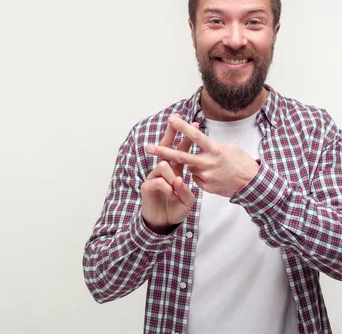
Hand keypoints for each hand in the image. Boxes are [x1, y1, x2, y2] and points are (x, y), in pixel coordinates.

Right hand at [140, 114, 197, 233]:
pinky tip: (171, 194)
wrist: (162, 222)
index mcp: (175, 170)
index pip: (181, 150)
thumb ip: (186, 188)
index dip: (187, 137)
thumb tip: (180, 179)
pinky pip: (157, 180)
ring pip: (162, 164)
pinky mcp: (147, 186)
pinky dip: (166, 187)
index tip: (195, 124)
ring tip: (176, 186)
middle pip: (165, 147)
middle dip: (171, 133)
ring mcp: (154, 177)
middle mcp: (164, 170)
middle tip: (174, 120)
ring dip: (172, 175)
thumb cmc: (176, 208)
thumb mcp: (187, 199)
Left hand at [145, 115, 259, 197]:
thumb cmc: (243, 163)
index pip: (195, 137)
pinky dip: (200, 175)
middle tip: (148, 147)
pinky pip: (196, 178)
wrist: (252, 186)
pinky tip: (214, 176)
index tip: (170, 119)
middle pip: (181, 156)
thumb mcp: (230, 148)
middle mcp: (208, 163)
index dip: (182, 127)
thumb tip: (202, 144)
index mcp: (215, 150)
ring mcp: (206, 177)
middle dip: (163, 152)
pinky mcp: (205, 187)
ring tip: (212, 166)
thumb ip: (213, 147)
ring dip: (193, 165)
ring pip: (190, 168)